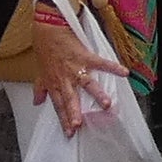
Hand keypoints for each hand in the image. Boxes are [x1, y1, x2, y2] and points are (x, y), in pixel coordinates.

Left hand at [21, 0, 113, 133]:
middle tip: (79, 125)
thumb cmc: (45, 50)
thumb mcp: (40, 72)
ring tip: (107, 104)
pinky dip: (113, 67)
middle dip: (74, 112)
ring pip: (86, 84)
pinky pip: (101, 63)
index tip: (69, 133)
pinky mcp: (85, 56)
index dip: (63, 120)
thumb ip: (40, 89)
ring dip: (97, 94)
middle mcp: (65, 78)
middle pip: (70, 98)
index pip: (59, 106)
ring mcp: (75, 67)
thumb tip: (37, 102)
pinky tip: (124, 73)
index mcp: (55, 84)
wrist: (48, 28)